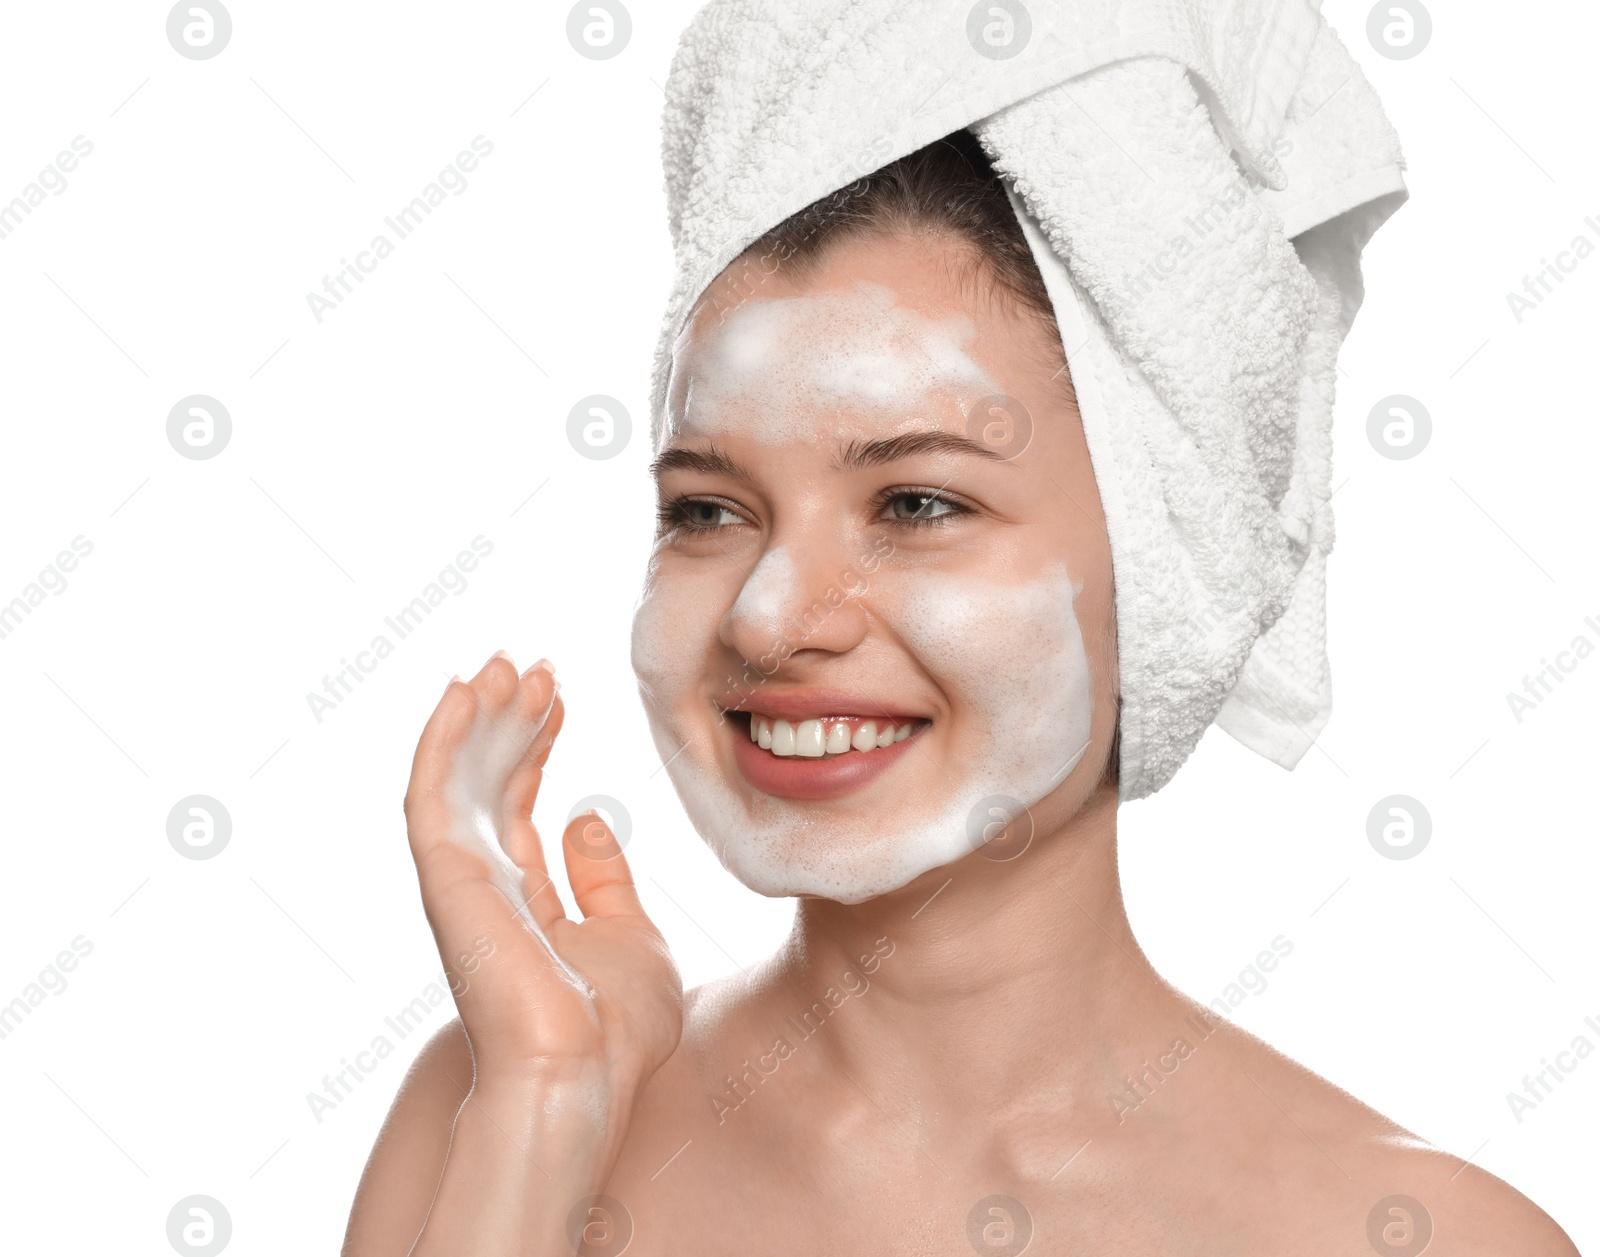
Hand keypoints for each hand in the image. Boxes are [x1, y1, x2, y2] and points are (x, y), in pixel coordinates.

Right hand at [402, 653, 682, 1109]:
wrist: (584, 1074)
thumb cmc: (615, 1030)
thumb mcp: (631, 936)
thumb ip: (604, 878)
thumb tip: (587, 816)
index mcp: (526, 901)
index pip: (521, 804)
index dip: (536, 745)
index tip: (557, 693)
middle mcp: (486, 886)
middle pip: (488, 781)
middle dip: (509, 720)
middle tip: (533, 665)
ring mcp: (462, 881)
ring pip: (458, 777)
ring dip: (478, 716)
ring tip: (507, 661)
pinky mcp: (445, 876)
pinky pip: (432, 793)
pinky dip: (444, 738)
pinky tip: (466, 689)